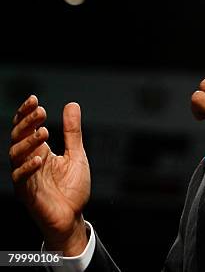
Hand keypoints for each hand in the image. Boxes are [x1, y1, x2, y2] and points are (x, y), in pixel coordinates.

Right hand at [9, 96, 90, 255]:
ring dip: (28, 142)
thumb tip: (71, 104)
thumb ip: (72, 132)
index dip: (26, 114)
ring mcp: (26, 176)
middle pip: (19, 137)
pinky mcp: (27, 192)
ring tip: (44, 131)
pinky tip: (40, 158)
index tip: (34, 99)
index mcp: (39, 150)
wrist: (72, 216)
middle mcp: (29, 161)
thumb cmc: (71, 188)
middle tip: (40, 111)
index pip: (27, 128)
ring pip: (16, 155)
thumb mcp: (76, 154)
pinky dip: (28, 167)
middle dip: (27, 122)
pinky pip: (21, 178)